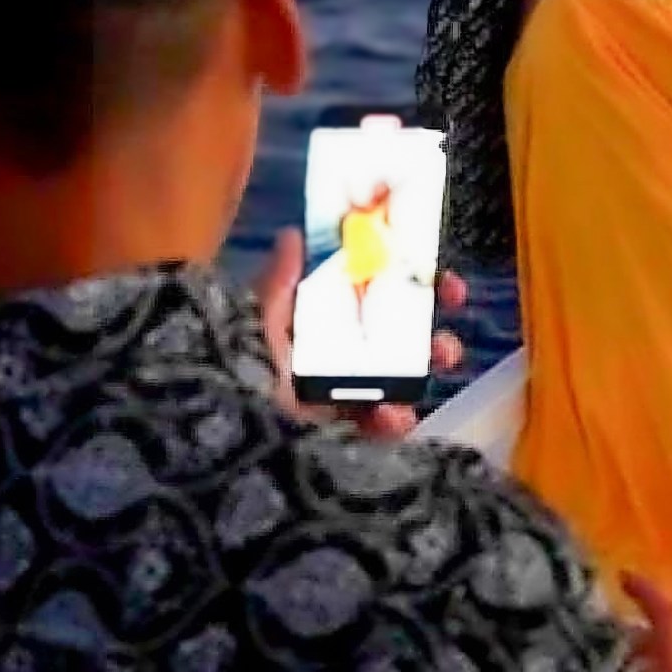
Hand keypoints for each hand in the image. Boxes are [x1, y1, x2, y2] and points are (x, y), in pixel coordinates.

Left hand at [255, 228, 466, 439]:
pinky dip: (397, 422)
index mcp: (326, 325)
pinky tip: (393, 416)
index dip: (420, 290)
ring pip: (403, 385)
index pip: (383, 300)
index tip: (448, 285)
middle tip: (444, 345)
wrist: (223, 431)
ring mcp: (346, 401)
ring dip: (422, 378)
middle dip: (435, 341)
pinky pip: (384, 429)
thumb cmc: (239, 365)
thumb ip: (279, 282)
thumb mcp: (256, 319)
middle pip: (404, 345)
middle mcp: (342, 361)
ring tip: (423, 381)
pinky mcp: (346, 437)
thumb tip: (293, 233)